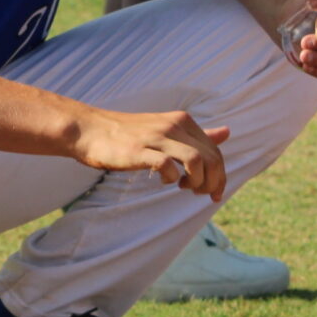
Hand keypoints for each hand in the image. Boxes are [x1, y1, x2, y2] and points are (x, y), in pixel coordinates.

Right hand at [71, 108, 229, 200]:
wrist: (89, 130)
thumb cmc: (128, 134)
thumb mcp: (166, 129)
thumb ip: (197, 134)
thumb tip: (227, 132)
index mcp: (182, 121)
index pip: (215, 150)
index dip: (220, 175)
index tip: (214, 193)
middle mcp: (173, 126)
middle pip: (211, 158)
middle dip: (214, 182)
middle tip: (203, 195)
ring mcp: (156, 138)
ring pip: (196, 161)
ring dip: (198, 182)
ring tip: (187, 189)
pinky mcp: (140, 151)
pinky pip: (168, 167)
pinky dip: (172, 179)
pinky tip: (166, 182)